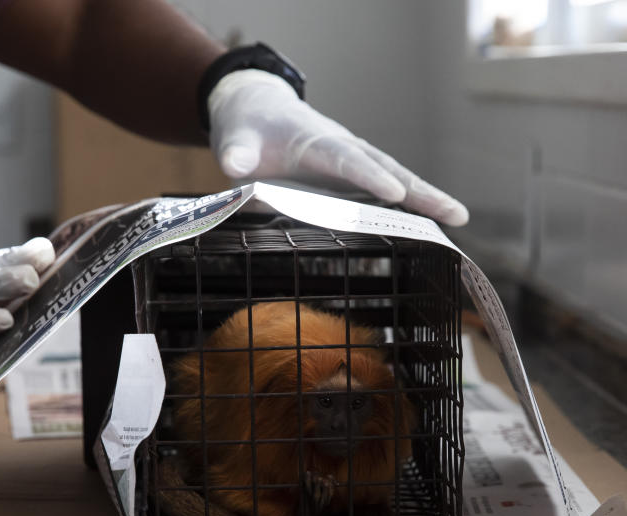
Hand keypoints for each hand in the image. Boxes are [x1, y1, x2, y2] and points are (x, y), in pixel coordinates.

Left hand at [207, 69, 468, 225]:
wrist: (257, 111)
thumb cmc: (248, 129)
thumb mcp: (235, 139)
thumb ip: (237, 153)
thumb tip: (236, 166)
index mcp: (316, 141)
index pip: (346, 159)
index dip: (369, 177)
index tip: (395, 192)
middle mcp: (342, 149)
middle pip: (387, 168)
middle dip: (419, 191)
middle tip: (453, 213)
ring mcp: (351, 163)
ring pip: (395, 178)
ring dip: (425, 199)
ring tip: (457, 219)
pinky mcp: (351, 177)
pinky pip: (385, 192)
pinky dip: (410, 206)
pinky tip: (433, 227)